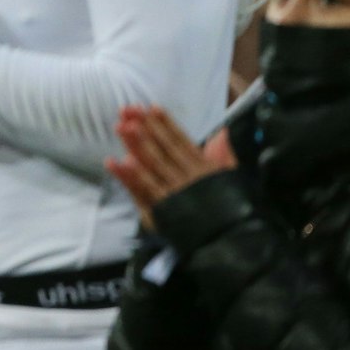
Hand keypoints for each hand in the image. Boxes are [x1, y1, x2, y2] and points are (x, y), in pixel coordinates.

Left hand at [106, 105, 234, 230]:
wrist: (235, 242)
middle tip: (128, 109)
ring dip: (136, 144)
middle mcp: (189, 177)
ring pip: (153, 164)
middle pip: (163, 148)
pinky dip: (128, 176)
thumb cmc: (233, 211)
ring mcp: (175, 192)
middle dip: (146, 128)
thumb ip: (225, 157)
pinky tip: (114, 161)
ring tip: (121, 126)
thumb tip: (222, 133)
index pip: (182, 141)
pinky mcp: (164, 209)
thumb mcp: (232, 180)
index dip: (167, 124)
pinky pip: (144, 190)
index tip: (152, 107)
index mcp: (205, 168)